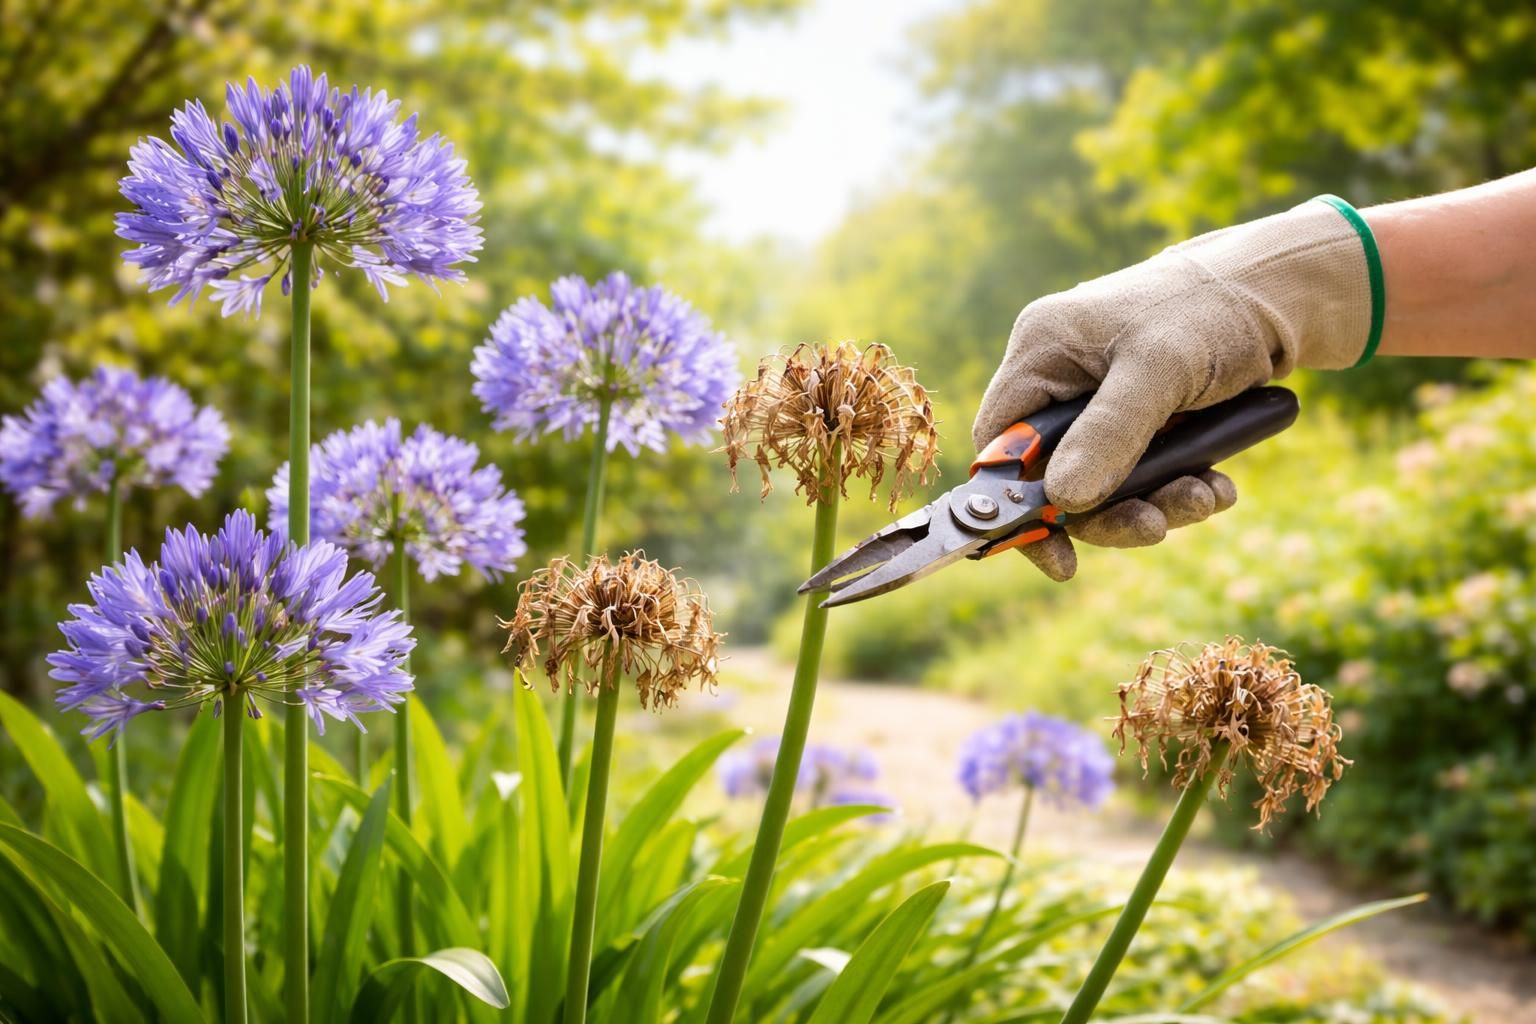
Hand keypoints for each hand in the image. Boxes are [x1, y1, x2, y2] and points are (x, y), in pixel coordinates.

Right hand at [973, 198, 1373, 579]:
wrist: (1280, 293)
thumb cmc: (1211, 310)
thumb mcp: (1159, 370)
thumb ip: (1108, 434)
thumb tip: (1062, 502)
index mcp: (1041, 351)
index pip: (999, 444)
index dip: (1017, 505)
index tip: (1057, 552)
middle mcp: (1061, 378)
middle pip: (1054, 475)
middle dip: (1108, 510)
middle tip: (1153, 529)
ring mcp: (1098, 400)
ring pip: (1102, 482)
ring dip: (1154, 504)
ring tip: (1205, 499)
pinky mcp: (1138, 418)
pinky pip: (1140, 474)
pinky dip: (1177, 489)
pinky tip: (1216, 487)